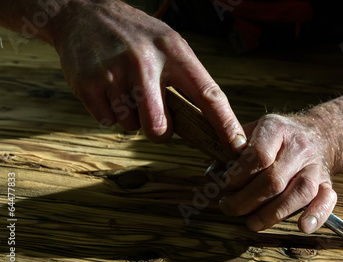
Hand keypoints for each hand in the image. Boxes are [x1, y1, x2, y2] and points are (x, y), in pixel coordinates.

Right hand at [51, 0, 245, 149]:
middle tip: (154, 115)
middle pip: (160, 127)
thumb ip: (186, 78)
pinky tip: (107, 87)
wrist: (84, 12)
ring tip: (125, 87)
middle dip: (159, 131)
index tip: (236, 145)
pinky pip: (108, 121)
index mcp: (175, 51)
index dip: (225, 123)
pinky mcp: (88, 83)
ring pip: (132, 126)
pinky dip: (109, 112)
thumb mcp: (168, 43)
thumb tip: (206, 122)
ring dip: (131, 116)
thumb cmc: (135, 35)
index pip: (208, 94)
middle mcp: (146, 61)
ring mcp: (115, 72)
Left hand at [218, 113, 337, 233]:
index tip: (224, 186)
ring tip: (251, 223)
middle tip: (229, 208)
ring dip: (271, 214)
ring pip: (299, 193)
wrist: (317, 132)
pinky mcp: (327, 182)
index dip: (238, 177)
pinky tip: (302, 226)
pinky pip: (327, 200)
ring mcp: (315, 166)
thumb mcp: (252, 130)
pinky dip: (317, 215)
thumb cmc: (276, 136)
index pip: (259, 156)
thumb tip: (212, 175)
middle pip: (274, 180)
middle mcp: (299, 147)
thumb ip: (230, 150)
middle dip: (246, 201)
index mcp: (277, 129)